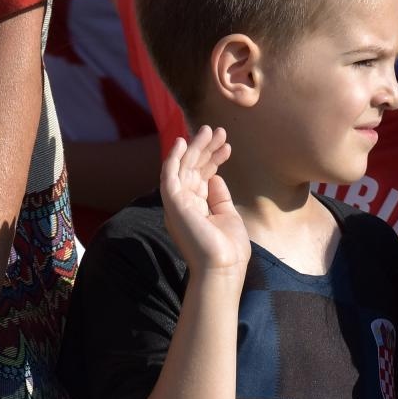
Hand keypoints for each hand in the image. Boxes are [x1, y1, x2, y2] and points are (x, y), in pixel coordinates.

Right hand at [160, 126, 248, 274]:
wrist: (223, 269)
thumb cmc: (228, 250)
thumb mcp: (227, 216)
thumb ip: (219, 197)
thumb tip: (215, 177)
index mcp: (196, 208)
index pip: (201, 177)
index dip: (213, 159)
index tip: (227, 146)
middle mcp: (183, 205)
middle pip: (192, 169)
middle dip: (205, 149)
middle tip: (219, 130)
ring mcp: (177, 204)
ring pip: (183, 168)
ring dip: (195, 147)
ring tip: (209, 129)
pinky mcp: (173, 204)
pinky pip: (169, 176)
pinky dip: (173, 158)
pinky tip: (182, 141)